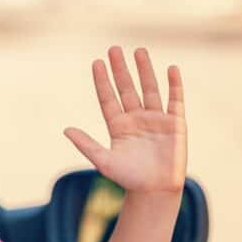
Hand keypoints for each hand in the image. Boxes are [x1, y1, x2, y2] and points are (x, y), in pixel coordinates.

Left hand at [64, 46, 186, 192]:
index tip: (96, 62)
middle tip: (113, 49)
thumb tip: (66, 129)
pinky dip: (174, 85)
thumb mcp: (104, 161)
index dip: (102, 81)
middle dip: (120, 69)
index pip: (108, 97)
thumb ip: (86, 144)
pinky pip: (175, 100)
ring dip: (144, 70)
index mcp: (118, 126)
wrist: (155, 191)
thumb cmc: (128, 178)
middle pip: (127, 88)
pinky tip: (171, 69)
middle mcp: (136, 119)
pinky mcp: (175, 123)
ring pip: (149, 89)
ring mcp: (156, 119)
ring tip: (138, 51)